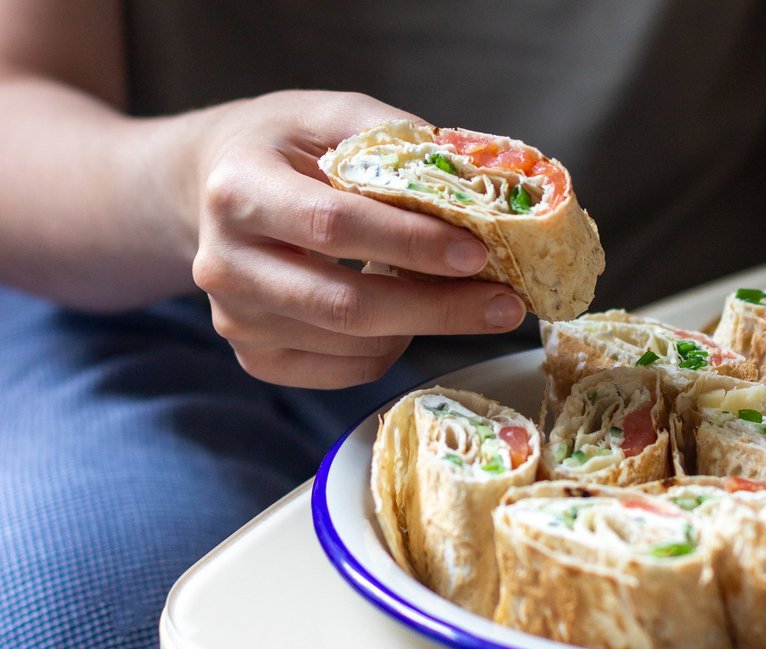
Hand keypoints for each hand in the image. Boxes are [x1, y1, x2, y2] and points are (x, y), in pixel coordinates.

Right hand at [190, 91, 525, 388]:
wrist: (214, 189)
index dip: (412, 244)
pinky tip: (406, 315)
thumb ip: (396, 139)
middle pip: (346, 305)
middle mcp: (224, 264)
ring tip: (460, 296)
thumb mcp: (330, 115)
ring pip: (353, 344)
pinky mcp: (255, 358)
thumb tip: (480, 179)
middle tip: (506, 306)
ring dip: (423, 326)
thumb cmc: (283, 147)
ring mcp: (235, 320)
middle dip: (439, 309)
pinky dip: (391, 349)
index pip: (334, 224)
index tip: (478, 253)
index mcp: (239, 190)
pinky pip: (344, 370)